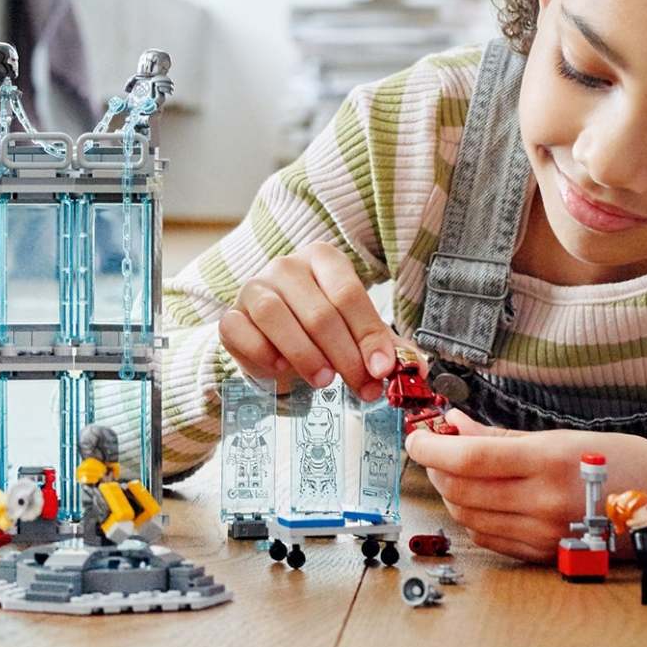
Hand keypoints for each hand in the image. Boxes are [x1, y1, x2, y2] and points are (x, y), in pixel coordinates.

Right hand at [218, 241, 396, 402]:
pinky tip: (282, 369)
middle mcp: (286, 267)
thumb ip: (383, 346)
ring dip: (305, 355)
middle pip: (319, 312)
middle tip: (360, 387)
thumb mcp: (353, 332)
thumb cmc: (317, 331)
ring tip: (324, 381)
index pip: (349, 294)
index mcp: (323, 259)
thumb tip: (416, 366)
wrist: (271, 340)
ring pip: (277, 317)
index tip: (382, 369)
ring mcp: (254, 288)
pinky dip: (264, 355)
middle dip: (345, 356)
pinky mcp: (231, 315)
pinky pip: (242, 332)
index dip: (368, 335)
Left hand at [404, 410, 646, 563]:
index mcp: (548, 462)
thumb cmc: (621, 458)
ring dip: (450, 493)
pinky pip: (490, 539)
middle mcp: (543, 502)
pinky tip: (477, 499)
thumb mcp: (561, 436)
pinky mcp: (546, 556)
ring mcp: (544, 534)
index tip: (415, 438)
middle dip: (435, 468)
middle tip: (433, 449)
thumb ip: (501, 435)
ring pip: (470, 517)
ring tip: (452, 471)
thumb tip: (454, 425)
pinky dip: (472, 517)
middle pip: (461, 489)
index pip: (468, 458)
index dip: (431, 448)